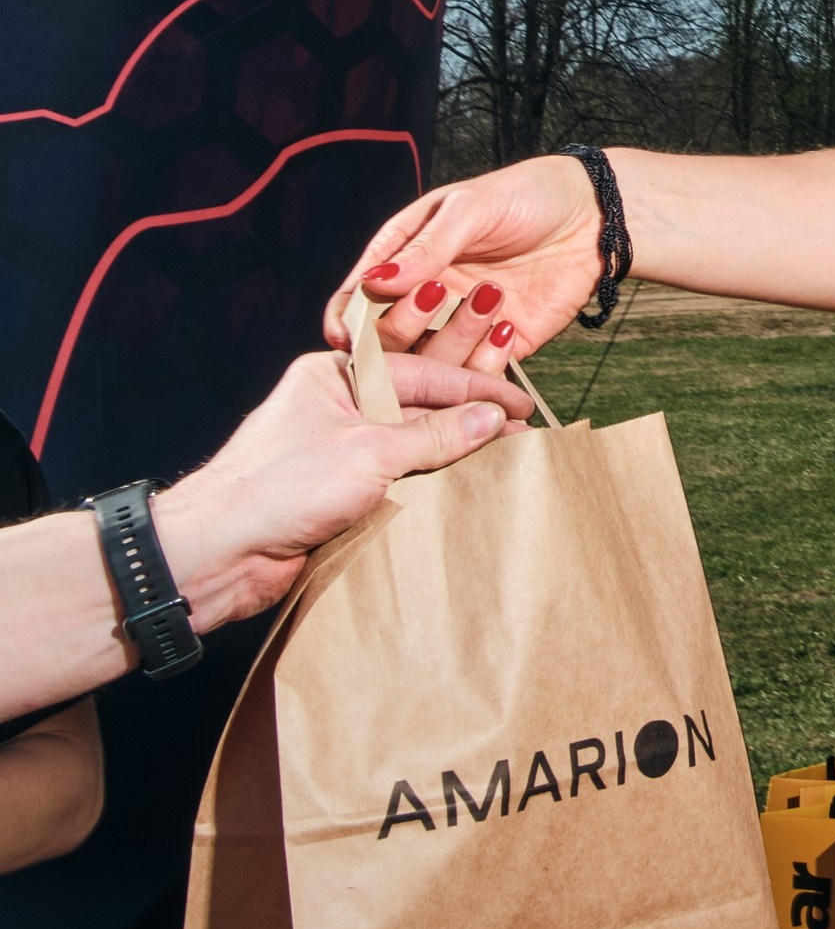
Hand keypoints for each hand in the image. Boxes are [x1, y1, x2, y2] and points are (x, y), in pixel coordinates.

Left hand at [155, 352, 534, 630]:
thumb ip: (435, 436)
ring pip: (413, 449)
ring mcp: (339, 453)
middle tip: (524, 436)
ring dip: (456, 458)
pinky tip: (467, 493)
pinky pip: (400, 483)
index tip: (522, 406)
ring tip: (506, 465)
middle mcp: (338, 408)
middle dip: (471, 422)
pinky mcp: (341, 495)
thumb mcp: (369, 451)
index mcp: (335, 375)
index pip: (422, 374)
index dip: (476, 390)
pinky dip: (433, 488)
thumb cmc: (276, 488)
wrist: (216, 554)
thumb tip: (491, 420)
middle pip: (420, 408)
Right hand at [321, 155, 602, 364]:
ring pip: (432, 360)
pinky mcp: (505, 345)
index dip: (346, 315)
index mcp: (407, 257)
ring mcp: (465, 324)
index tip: (342, 334)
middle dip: (397, 329)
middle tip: (431, 303)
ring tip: (487, 299)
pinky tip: (506, 330)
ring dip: (448, 343)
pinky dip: (486, 365)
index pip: (360, 293)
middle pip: (389, 334)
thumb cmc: (526, 197)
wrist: (594, 215)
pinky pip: (482, 372)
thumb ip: (426, 248)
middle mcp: (429, 296)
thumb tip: (373, 282)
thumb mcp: (471, 210)